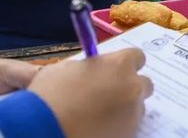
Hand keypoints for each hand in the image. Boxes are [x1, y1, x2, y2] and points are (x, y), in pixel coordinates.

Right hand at [29, 49, 152, 137]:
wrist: (44, 129)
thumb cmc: (50, 95)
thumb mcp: (64, 70)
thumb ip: (86, 67)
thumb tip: (91, 70)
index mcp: (119, 65)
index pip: (137, 57)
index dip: (125, 64)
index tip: (115, 71)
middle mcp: (132, 87)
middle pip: (143, 84)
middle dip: (130, 87)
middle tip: (109, 94)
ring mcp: (133, 113)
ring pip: (137, 108)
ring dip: (124, 108)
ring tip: (99, 115)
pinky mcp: (129, 134)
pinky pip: (129, 127)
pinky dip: (118, 127)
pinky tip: (98, 128)